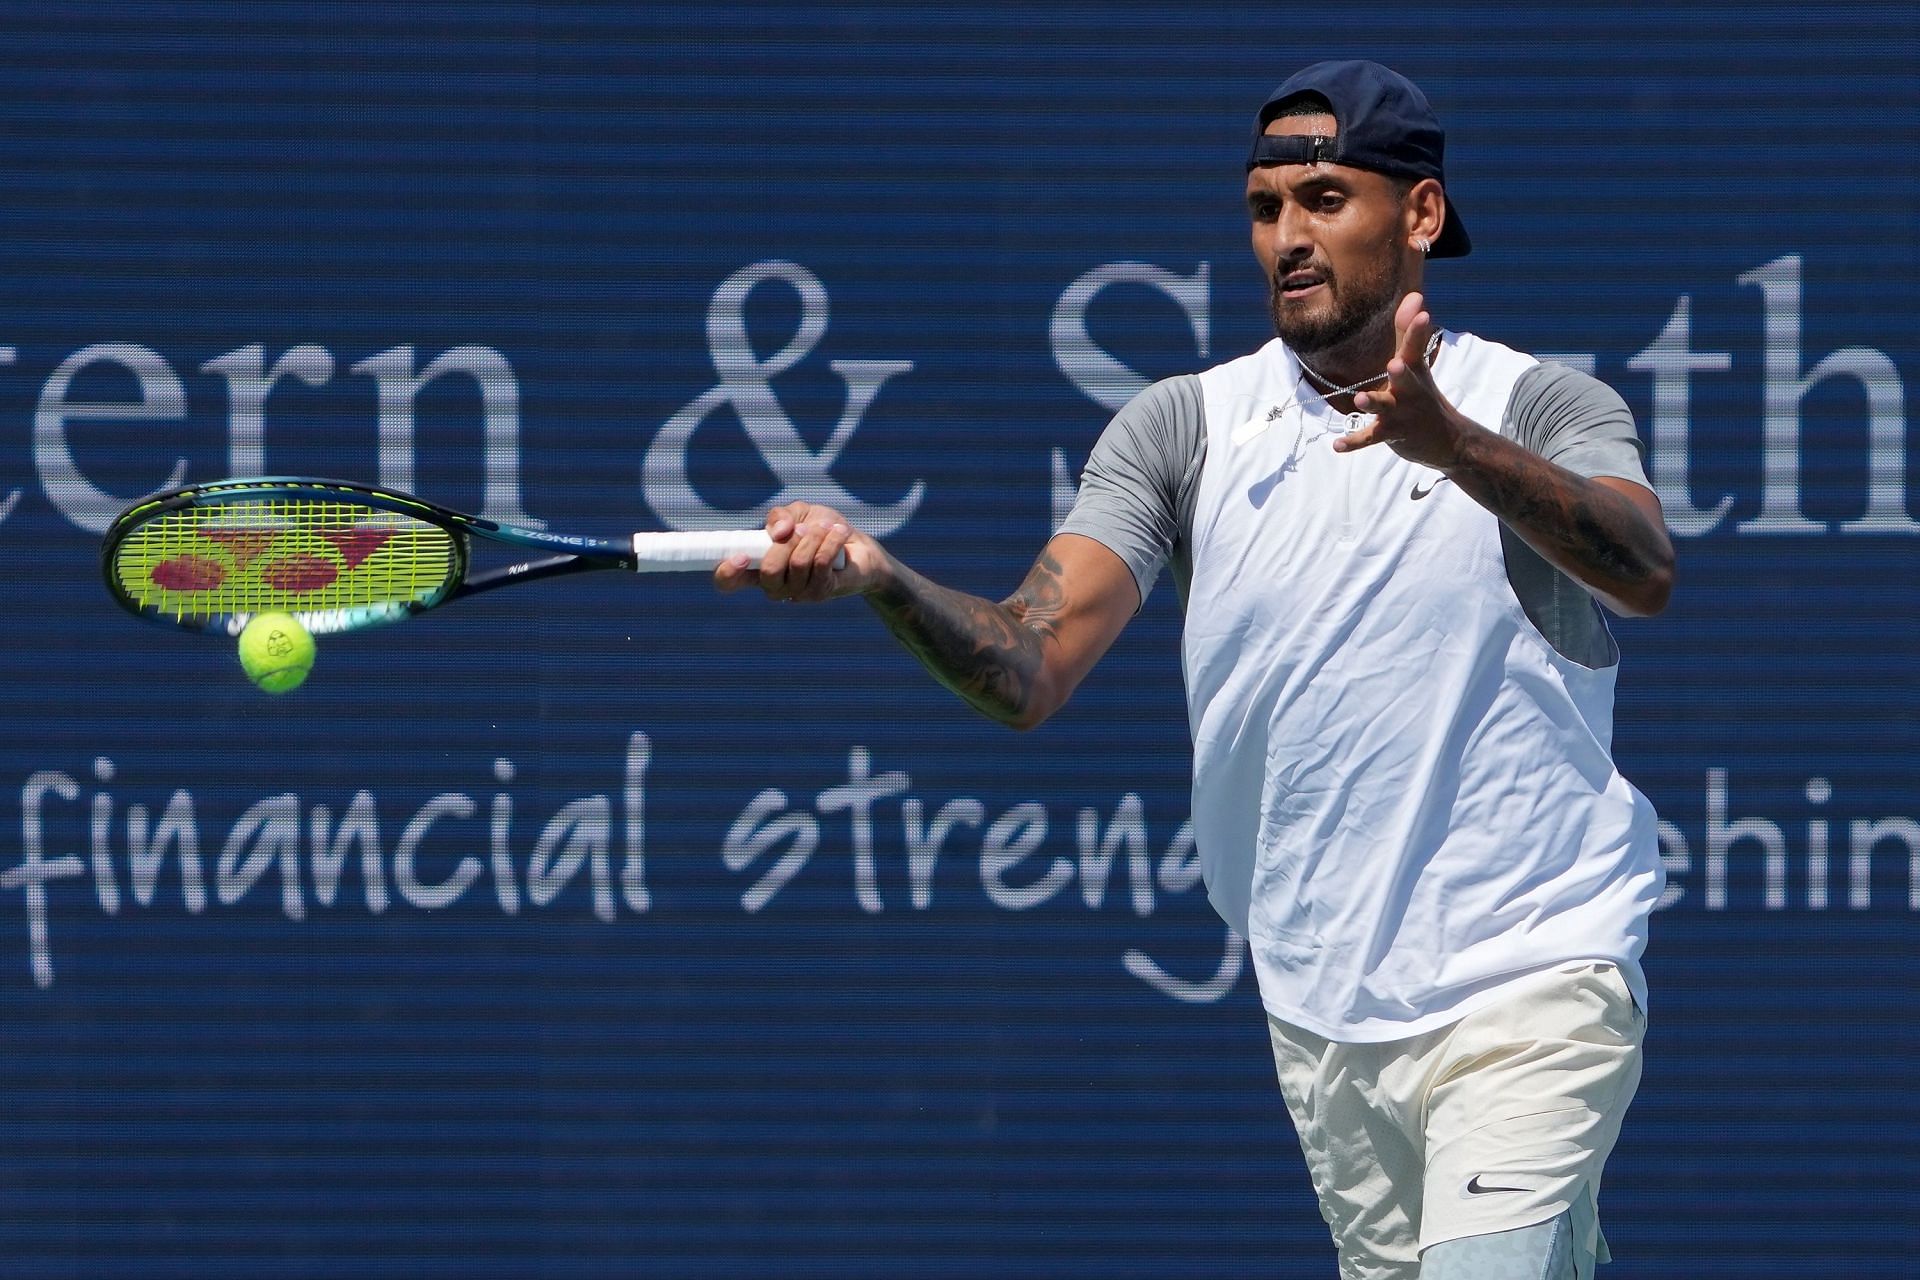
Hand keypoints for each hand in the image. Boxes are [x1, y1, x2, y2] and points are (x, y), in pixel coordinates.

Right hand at [712, 501, 888, 602]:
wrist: (859, 545)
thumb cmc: (821, 530)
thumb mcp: (798, 513)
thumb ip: (781, 516)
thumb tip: (779, 531)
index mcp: (757, 567)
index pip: (728, 582)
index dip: (727, 572)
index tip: (740, 555)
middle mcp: (774, 586)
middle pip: (769, 572)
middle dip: (787, 542)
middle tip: (802, 528)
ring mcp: (798, 593)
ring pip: (798, 564)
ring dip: (813, 537)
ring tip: (826, 526)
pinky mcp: (822, 592)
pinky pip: (821, 564)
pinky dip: (830, 540)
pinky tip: (839, 531)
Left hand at [1332, 292, 1478, 469]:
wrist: (1448, 439)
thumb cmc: (1424, 395)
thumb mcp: (1417, 364)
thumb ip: (1408, 332)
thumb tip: (1414, 295)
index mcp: (1413, 371)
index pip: (1415, 347)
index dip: (1416, 330)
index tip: (1422, 311)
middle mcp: (1409, 391)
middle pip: (1405, 378)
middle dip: (1401, 372)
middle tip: (1394, 364)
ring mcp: (1401, 414)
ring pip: (1385, 408)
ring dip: (1373, 403)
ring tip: (1359, 400)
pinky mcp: (1392, 434)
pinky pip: (1371, 437)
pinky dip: (1354, 441)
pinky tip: (1337, 445)